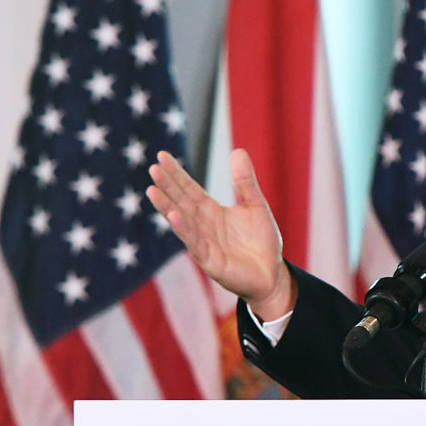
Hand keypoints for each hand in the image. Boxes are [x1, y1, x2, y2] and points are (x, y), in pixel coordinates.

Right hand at [147, 149, 295, 319]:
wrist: (272, 274)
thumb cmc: (262, 242)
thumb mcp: (256, 206)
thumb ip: (245, 182)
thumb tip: (238, 150)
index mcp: (212, 212)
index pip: (189, 189)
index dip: (177, 174)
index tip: (162, 156)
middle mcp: (203, 225)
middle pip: (182, 202)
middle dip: (168, 186)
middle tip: (153, 168)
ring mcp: (204, 243)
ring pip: (182, 221)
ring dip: (167, 207)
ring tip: (153, 190)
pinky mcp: (210, 260)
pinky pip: (194, 242)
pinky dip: (183, 229)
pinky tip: (172, 215)